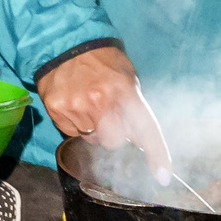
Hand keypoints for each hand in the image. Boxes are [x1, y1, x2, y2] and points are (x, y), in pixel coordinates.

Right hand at [38, 46, 173, 179]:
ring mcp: (76, 108)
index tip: (163, 177)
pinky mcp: (57, 112)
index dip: (157, 154)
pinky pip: (72, 133)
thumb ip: (133, 106)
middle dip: (115, 133)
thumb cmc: (102, 60)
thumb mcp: (127, 76)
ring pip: (92, 138)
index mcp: (124, 91)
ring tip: (89, 104)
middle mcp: (100, 102)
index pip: (145, 129)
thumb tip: (139, 138)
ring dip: (94, 128)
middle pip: (114, 142)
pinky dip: (76, 124)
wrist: (65, 43)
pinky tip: (74, 104)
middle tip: (109, 114)